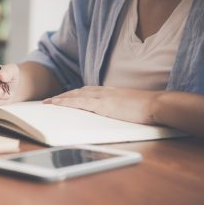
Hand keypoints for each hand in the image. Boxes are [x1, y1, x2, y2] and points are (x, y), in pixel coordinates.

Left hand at [44, 86, 162, 123]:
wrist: (155, 104)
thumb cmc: (144, 107)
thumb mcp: (125, 105)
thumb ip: (115, 106)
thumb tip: (108, 112)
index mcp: (108, 92)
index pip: (85, 92)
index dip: (72, 95)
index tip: (63, 98)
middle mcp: (102, 91)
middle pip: (77, 92)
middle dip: (62, 96)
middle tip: (49, 100)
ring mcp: (102, 96)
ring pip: (75, 95)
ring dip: (60, 98)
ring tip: (48, 102)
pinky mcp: (103, 104)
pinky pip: (79, 102)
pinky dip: (66, 101)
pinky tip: (57, 103)